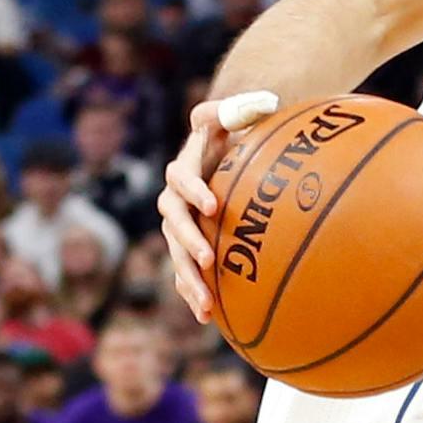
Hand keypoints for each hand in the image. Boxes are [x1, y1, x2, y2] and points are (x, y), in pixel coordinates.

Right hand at [159, 90, 277, 321]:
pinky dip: (194, 293)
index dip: (193, 190)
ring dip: (189, 280)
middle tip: (210, 260)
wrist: (228, 152)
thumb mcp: (235, 112)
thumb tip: (248, 103)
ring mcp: (180, 227)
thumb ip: (234, 108)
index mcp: (184, 170)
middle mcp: (175, 201)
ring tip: (206, 306)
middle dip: (189, 244)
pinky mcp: (190, 247)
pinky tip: (208, 319)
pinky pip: (187, 272)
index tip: (212, 204)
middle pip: (174, 224)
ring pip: (178, 256)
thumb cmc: (237, 131)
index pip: (181, 180)